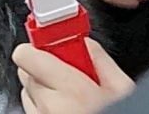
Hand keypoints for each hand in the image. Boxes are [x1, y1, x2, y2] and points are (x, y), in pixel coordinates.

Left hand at [14, 37, 134, 113]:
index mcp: (71, 89)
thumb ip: (99, 59)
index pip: (26, 54)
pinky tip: (66, 111)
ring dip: (43, 90)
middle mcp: (49, 106)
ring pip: (28, 91)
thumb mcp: (122, 89)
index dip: (38, 48)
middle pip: (26, 70)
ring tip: (70, 98)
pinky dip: (43, 107)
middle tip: (68, 76)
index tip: (52, 47)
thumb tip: (84, 42)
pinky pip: (32, 110)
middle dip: (44, 69)